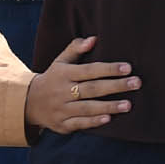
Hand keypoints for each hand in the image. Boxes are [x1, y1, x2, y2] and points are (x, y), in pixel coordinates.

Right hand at [26, 35, 140, 133]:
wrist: (29, 102)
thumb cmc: (53, 78)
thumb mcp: (60, 62)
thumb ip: (75, 49)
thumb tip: (94, 39)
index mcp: (64, 74)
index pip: (89, 70)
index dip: (108, 69)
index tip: (127, 68)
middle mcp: (63, 91)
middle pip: (92, 89)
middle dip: (115, 86)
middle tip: (136, 83)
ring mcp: (62, 109)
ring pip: (88, 107)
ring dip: (109, 106)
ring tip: (128, 105)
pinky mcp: (62, 124)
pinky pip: (79, 123)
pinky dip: (93, 122)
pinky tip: (108, 119)